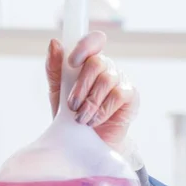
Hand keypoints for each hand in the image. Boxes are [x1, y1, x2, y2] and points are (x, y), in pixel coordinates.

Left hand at [45, 31, 139, 151]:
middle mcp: (106, 68)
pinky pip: (118, 95)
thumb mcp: (57, 93)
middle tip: (72, 106)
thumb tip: (55, 44)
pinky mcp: (130, 95)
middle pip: (96, 62)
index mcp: (87, 63)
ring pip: (106, 80)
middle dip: (80, 86)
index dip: (84, 47)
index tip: (72, 62)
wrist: (85, 144)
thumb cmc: (70, 115)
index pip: (93, 41)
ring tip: (81, 119)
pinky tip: (94, 121)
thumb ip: (54, 69)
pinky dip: (102, 110)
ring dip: (90, 102)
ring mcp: (120, 80)